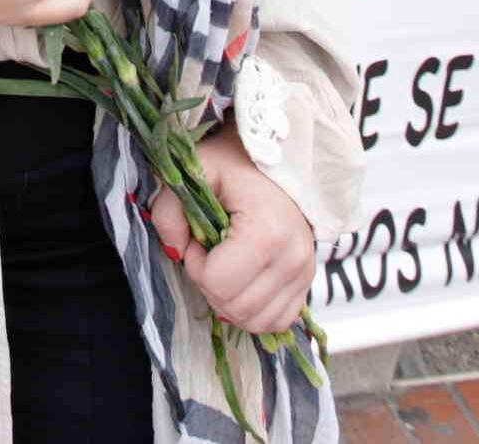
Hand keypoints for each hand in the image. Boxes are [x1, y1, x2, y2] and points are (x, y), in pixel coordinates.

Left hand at [149, 128, 315, 332]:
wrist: (280, 157)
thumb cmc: (236, 163)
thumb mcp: (196, 171)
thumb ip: (169, 210)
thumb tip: (173, 252)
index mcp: (267, 233)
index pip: (218, 283)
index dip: (197, 264)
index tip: (200, 239)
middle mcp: (293, 259)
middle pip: (234, 307)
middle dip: (210, 284)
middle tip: (211, 251)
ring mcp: (305, 274)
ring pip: (255, 321)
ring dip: (230, 301)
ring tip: (227, 265)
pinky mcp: (308, 282)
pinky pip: (277, 321)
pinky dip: (253, 310)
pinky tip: (244, 282)